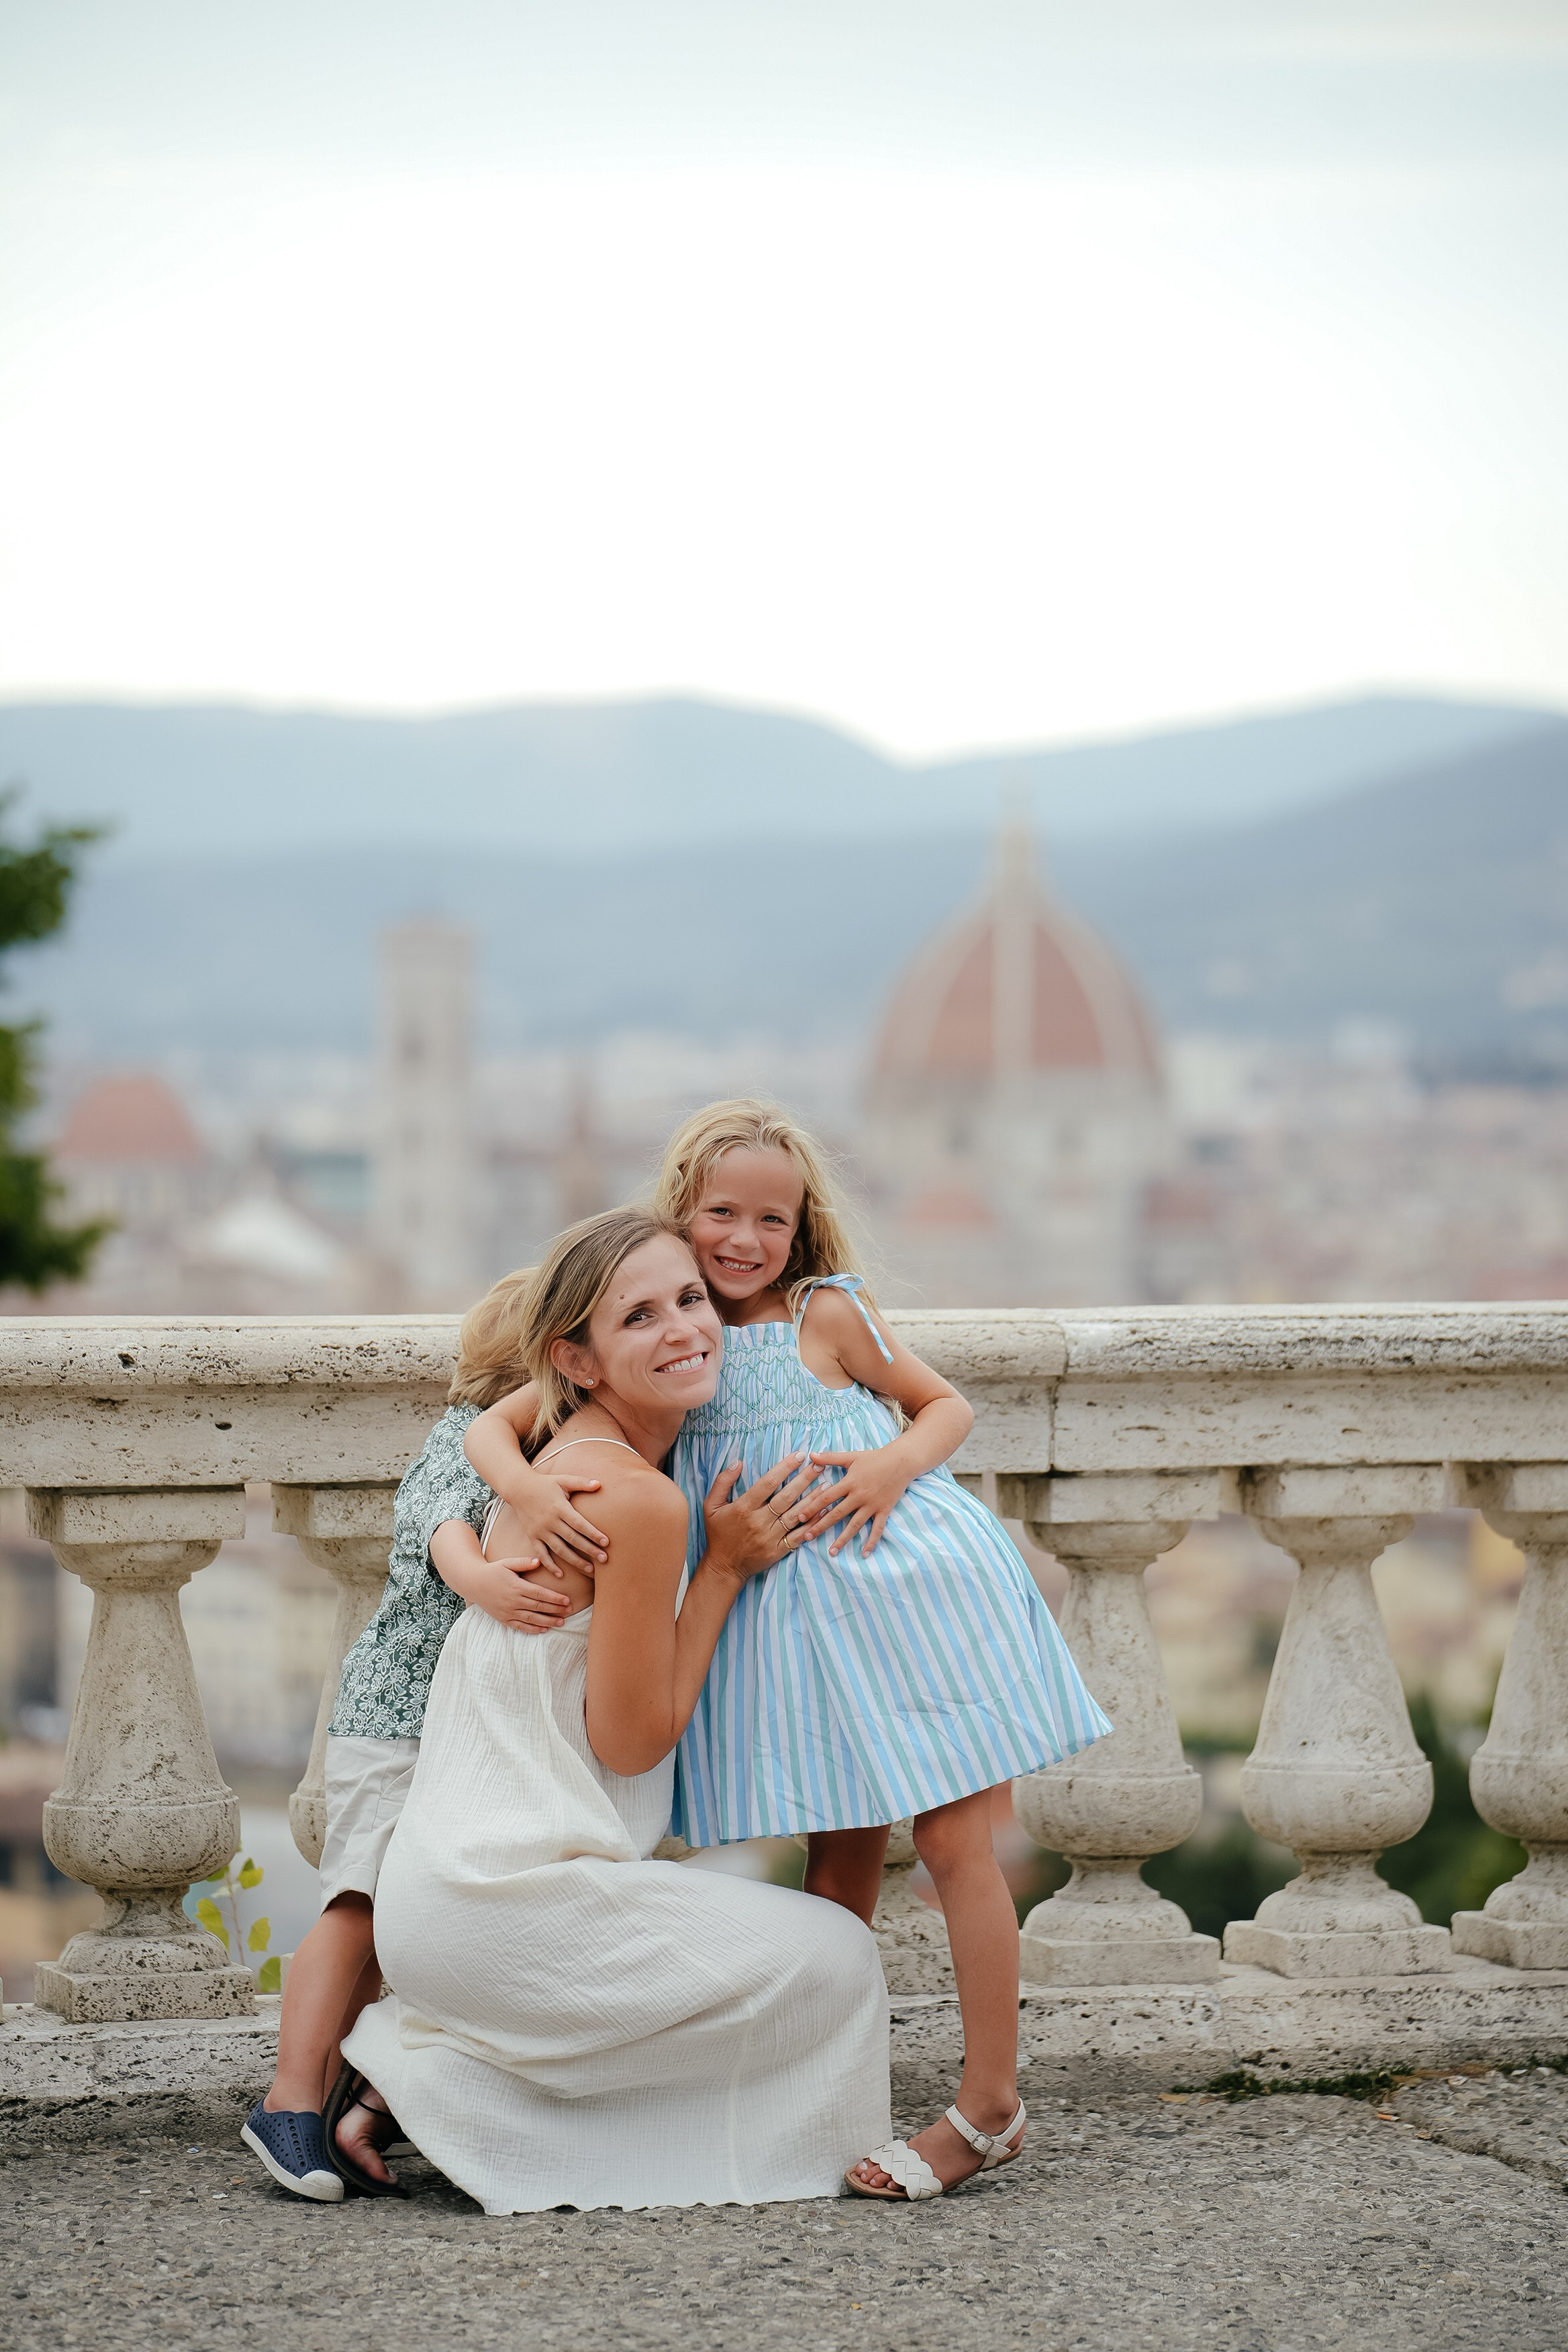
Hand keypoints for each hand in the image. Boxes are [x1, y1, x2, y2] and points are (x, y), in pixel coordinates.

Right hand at [467, 1553, 577, 1632]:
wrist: (473, 1583)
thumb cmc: (493, 1571)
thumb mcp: (507, 1563)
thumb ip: (523, 1562)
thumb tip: (539, 1561)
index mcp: (516, 1586)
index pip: (539, 1593)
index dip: (554, 1598)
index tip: (567, 1600)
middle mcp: (512, 1601)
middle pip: (538, 1607)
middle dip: (555, 1609)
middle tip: (570, 1610)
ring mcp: (507, 1611)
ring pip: (531, 1619)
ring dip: (548, 1621)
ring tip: (562, 1622)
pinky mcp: (503, 1619)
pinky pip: (520, 1627)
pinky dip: (532, 1629)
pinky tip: (544, 1629)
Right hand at [508, 1466, 610, 1571]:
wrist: (519, 1488)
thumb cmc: (545, 1483)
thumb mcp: (563, 1479)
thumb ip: (581, 1482)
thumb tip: (600, 1484)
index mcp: (559, 1507)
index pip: (579, 1523)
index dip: (593, 1533)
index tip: (606, 1542)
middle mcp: (550, 1521)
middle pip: (572, 1539)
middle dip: (589, 1550)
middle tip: (605, 1559)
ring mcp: (540, 1531)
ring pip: (559, 1550)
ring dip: (575, 1561)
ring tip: (590, 1569)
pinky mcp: (532, 1537)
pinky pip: (541, 1554)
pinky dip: (550, 1565)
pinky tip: (561, 1575)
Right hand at [701, 1454, 828, 1579]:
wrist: (724, 1567)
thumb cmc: (718, 1534)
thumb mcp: (710, 1506)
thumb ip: (722, 1482)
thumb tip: (738, 1462)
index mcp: (743, 1508)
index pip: (767, 1483)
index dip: (784, 1468)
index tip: (798, 1456)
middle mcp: (758, 1521)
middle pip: (786, 1497)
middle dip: (804, 1479)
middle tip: (819, 1466)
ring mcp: (770, 1537)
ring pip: (795, 1515)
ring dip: (812, 1499)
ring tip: (827, 1485)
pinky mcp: (778, 1550)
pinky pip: (798, 1535)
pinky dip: (812, 1524)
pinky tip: (823, 1512)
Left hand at [799, 1447, 914, 1555]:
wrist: (902, 1461)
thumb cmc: (874, 1457)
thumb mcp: (851, 1456)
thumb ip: (830, 1457)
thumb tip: (810, 1454)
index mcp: (849, 1482)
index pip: (826, 1497)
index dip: (812, 1507)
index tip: (800, 1517)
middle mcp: (859, 1496)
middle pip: (837, 1514)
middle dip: (821, 1526)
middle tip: (807, 1537)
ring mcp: (872, 1505)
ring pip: (855, 1525)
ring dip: (843, 1539)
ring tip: (832, 1552)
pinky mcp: (884, 1510)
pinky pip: (877, 1529)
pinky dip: (871, 1542)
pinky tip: (864, 1554)